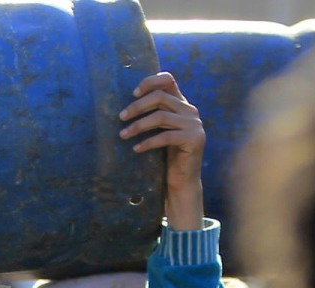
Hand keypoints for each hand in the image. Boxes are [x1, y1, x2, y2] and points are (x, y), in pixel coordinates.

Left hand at [118, 72, 204, 230]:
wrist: (181, 180)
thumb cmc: (165, 155)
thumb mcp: (157, 130)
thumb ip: (151, 114)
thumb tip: (123, 106)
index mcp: (181, 103)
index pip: (168, 80)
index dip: (150, 82)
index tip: (133, 93)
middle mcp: (190, 110)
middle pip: (160, 97)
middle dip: (137, 106)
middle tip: (120, 117)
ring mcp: (194, 124)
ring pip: (161, 116)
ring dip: (138, 125)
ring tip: (123, 135)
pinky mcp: (194, 139)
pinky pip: (166, 137)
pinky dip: (148, 142)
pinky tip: (136, 149)